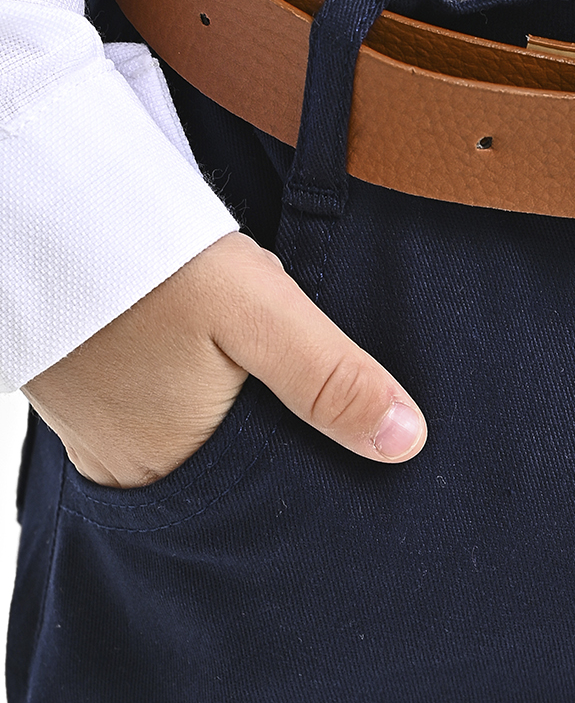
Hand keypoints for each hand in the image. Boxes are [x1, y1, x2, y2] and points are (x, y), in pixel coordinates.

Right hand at [23, 232, 425, 487]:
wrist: (39, 199)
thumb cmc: (147, 260)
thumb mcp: (259, 312)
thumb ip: (331, 379)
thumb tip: (407, 442)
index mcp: (173, 476)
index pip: (267, 503)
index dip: (316, 474)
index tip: (356, 443)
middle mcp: (129, 473)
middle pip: (234, 474)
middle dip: (280, 436)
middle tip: (305, 386)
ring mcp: (99, 436)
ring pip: (202, 439)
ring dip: (238, 407)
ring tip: (265, 365)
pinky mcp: (85, 395)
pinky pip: (161, 408)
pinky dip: (195, 386)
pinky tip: (211, 349)